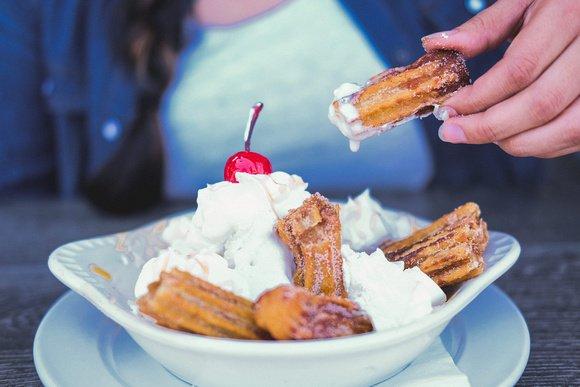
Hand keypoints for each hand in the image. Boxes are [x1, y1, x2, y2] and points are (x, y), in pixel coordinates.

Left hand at [422, 0, 578, 157]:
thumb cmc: (559, 2)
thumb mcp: (522, 2)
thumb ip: (483, 28)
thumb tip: (435, 45)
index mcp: (567, 16)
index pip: (518, 70)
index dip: (478, 97)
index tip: (448, 109)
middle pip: (540, 105)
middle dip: (488, 127)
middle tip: (452, 132)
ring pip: (564, 128)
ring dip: (514, 141)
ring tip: (481, 135)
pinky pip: (575, 135)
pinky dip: (539, 144)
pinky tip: (511, 136)